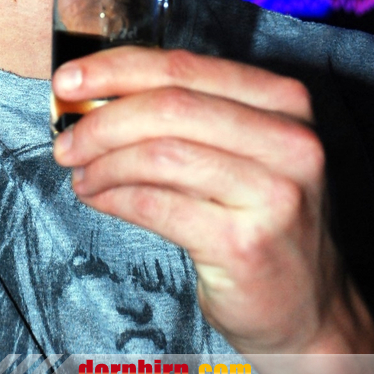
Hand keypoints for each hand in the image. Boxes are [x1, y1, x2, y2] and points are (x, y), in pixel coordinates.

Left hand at [52, 46, 373, 354]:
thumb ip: (185, 111)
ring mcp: (271, 194)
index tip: (70, 78)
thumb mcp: (243, 147)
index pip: (184, 67)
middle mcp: (287, 141)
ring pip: (159, 155)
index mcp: (283, 102)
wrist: (308, 307)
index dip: (116, 68)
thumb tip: (96, 90)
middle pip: (169, 107)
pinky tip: (98, 197)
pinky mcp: (244, 245)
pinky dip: (114, 197)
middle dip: (102, 119)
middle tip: (65, 137)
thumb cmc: (259, 215)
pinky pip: (156, 206)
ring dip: (104, 162)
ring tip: (80, 172)